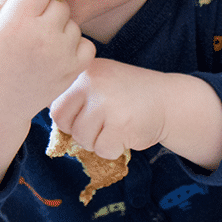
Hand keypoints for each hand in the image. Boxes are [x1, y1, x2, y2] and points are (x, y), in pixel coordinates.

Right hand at [0, 0, 93, 194]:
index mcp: (15, 22)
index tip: (21, 11)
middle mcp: (40, 36)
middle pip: (59, 4)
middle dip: (47, 12)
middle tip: (32, 28)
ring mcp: (60, 54)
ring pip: (73, 23)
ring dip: (60, 30)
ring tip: (41, 45)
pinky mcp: (73, 70)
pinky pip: (87, 44)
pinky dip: (75, 47)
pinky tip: (57, 54)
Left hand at [50, 59, 166, 159]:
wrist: (168, 100)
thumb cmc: (129, 95)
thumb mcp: (100, 82)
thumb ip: (76, 96)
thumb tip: (53, 122)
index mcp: (85, 71)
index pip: (56, 105)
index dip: (69, 118)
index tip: (88, 115)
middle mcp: (93, 82)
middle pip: (63, 122)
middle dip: (79, 131)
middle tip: (100, 126)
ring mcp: (106, 103)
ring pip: (82, 139)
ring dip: (98, 141)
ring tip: (116, 127)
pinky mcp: (121, 124)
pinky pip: (102, 150)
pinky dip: (114, 149)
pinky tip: (126, 134)